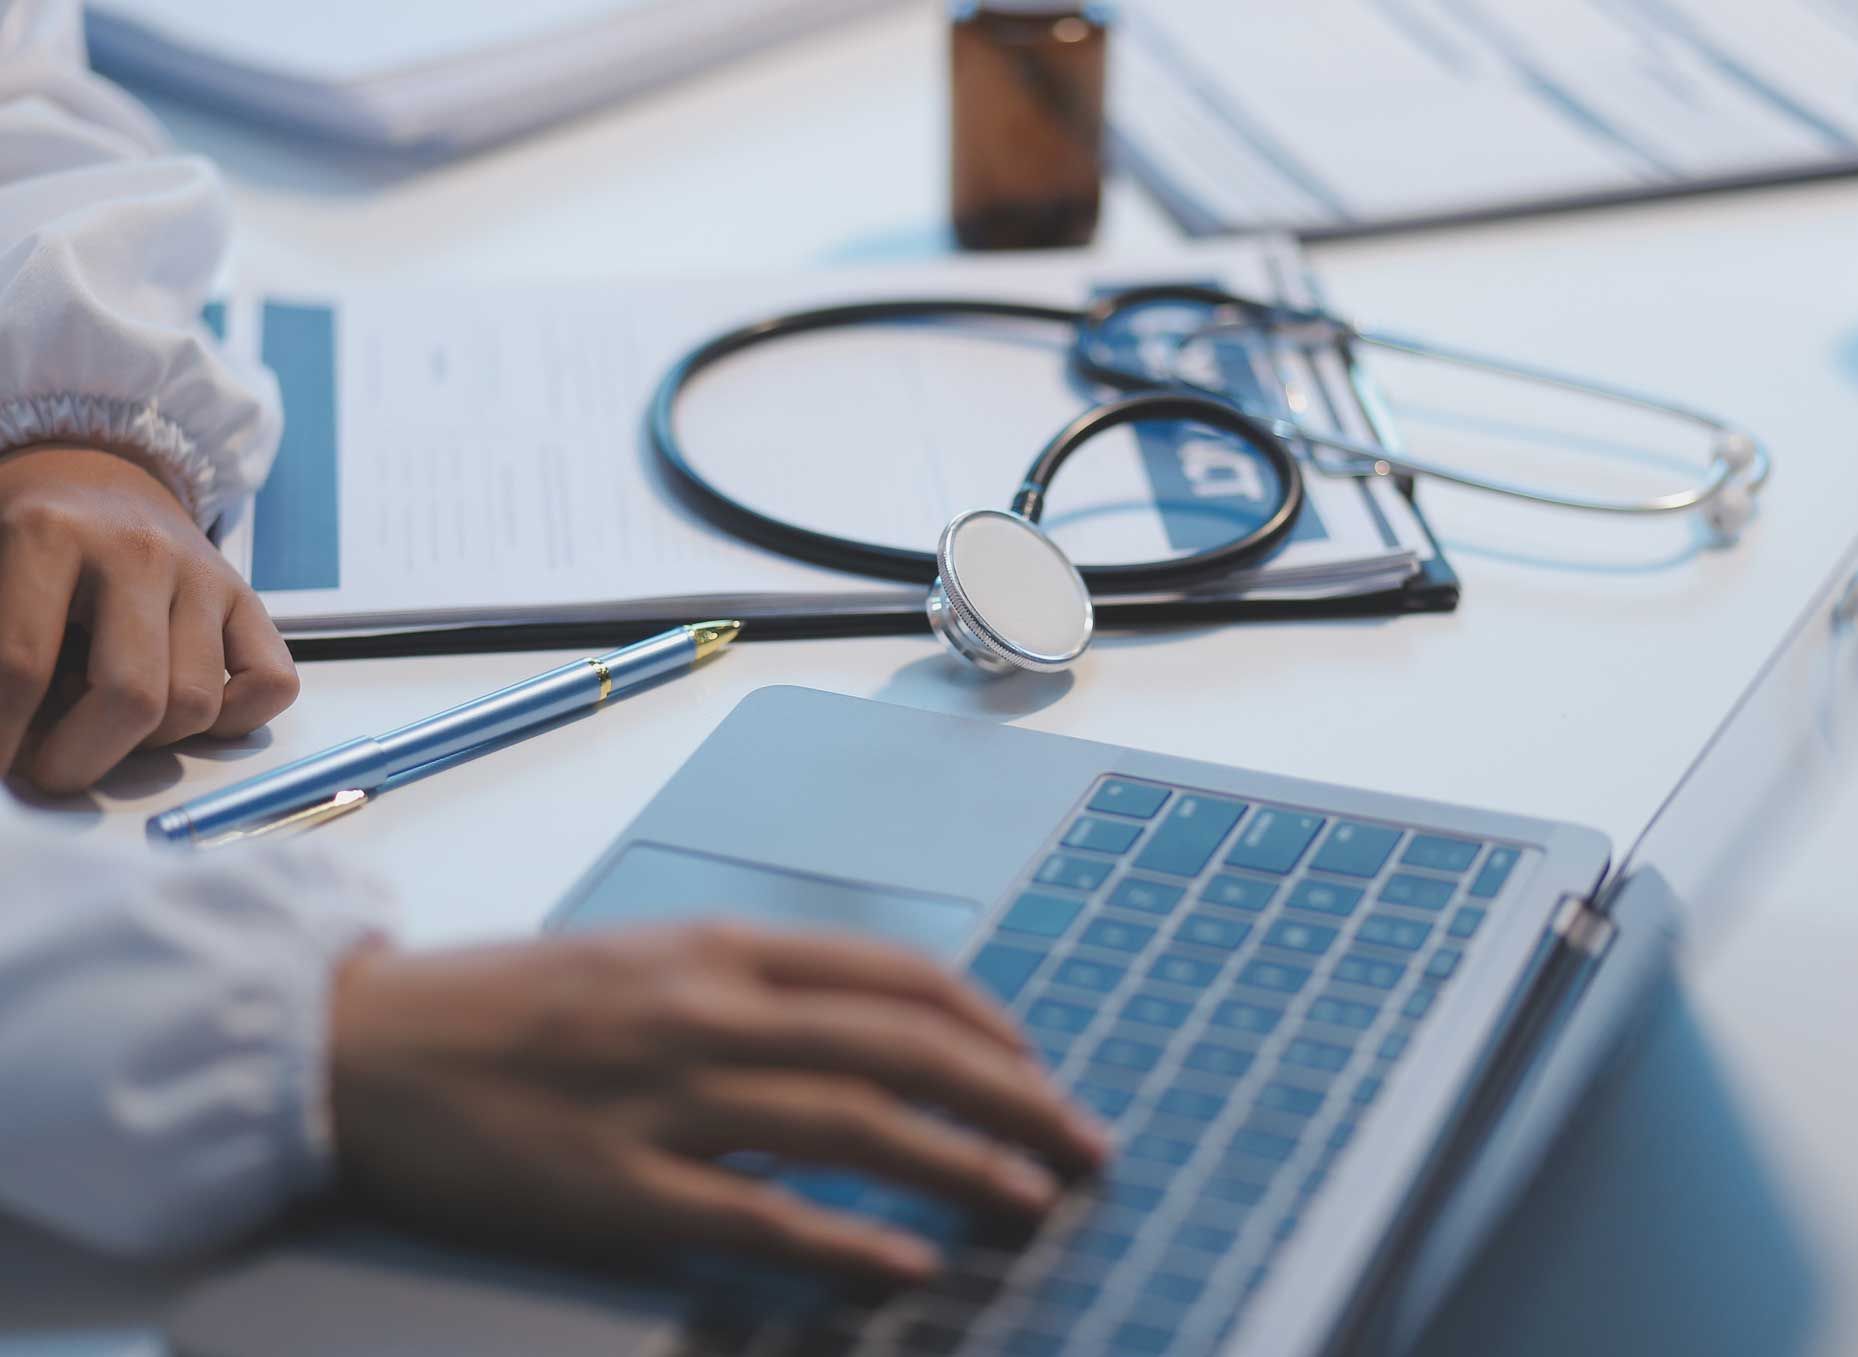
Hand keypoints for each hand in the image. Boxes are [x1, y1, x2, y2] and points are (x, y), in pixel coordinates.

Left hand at [0, 446, 298, 792]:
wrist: (94, 476)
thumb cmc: (26, 540)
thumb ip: (3, 650)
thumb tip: (11, 743)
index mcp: (50, 533)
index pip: (22, 665)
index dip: (2, 738)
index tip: (0, 772)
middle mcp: (139, 551)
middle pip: (130, 697)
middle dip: (80, 760)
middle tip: (50, 772)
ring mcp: (205, 574)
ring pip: (196, 705)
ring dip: (148, 742)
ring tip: (105, 724)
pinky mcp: (248, 598)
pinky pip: (270, 686)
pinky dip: (234, 721)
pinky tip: (184, 713)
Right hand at [329, 924, 1107, 1283]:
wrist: (367, 1045)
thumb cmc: (511, 1004)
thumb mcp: (643, 959)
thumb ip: (751, 984)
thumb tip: (867, 1027)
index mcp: (718, 948)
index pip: (892, 975)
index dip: (985, 1022)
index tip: (1035, 1064)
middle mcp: (709, 1009)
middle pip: (901, 1048)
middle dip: (1013, 1096)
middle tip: (1084, 1143)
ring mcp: (666, 1099)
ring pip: (852, 1124)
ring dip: (960, 1163)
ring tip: (1036, 1200)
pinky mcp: (617, 1189)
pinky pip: (754, 1218)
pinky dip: (842, 1243)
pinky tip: (908, 1267)